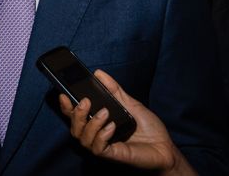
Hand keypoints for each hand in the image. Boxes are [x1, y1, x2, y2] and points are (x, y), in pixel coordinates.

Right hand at [57, 70, 192, 174]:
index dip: (66, 107)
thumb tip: (99, 73)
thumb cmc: (149, 128)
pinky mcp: (113, 155)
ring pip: (83, 139)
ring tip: (105, 112)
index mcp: (99, 123)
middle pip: (75, 128)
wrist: (165, 147)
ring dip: (91, 124)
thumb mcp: (130, 103)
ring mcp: (105, 146)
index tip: (64, 94)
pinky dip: (101, 136)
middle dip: (76, 114)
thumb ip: (114, 90)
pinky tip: (111, 127)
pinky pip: (98, 148)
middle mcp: (98, 135)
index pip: (76, 116)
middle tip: (86, 101)